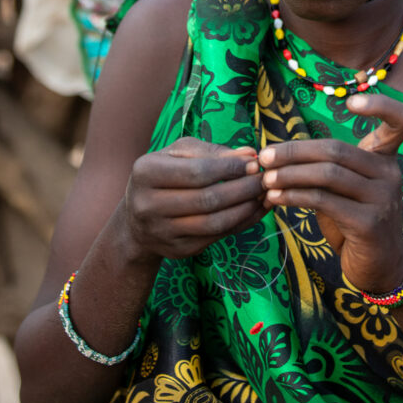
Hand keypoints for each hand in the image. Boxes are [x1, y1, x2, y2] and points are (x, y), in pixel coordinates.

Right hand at [124, 137, 264, 259]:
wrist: (137, 219)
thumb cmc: (164, 175)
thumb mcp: (179, 153)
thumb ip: (213, 152)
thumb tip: (249, 154)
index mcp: (146, 172)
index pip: (197, 172)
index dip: (229, 169)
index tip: (253, 164)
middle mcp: (148, 204)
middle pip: (207, 199)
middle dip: (242, 189)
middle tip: (265, 180)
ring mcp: (162, 232)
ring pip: (213, 223)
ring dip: (245, 210)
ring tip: (263, 196)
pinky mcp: (177, 250)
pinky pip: (215, 238)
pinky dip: (240, 225)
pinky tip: (254, 211)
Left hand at [258, 92, 402, 291]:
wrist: (380, 266)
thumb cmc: (356, 220)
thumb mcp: (346, 189)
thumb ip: (326, 168)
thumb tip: (276, 153)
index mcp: (386, 158)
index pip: (400, 120)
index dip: (381, 104)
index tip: (351, 102)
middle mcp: (390, 173)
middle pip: (336, 150)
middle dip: (294, 151)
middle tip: (264, 157)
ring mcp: (382, 198)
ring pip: (327, 174)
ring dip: (289, 175)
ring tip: (265, 179)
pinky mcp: (368, 223)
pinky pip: (324, 201)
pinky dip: (294, 196)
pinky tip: (275, 198)